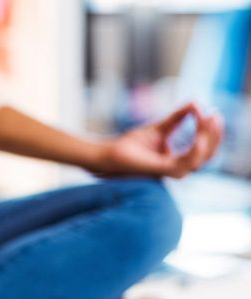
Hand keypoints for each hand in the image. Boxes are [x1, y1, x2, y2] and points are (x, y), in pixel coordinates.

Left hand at [99, 102, 223, 178]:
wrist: (109, 154)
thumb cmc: (131, 145)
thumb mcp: (160, 127)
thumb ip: (179, 117)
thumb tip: (196, 102)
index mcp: (178, 161)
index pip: (203, 149)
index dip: (211, 132)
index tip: (214, 112)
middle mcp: (178, 169)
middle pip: (206, 154)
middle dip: (214, 134)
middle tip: (215, 115)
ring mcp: (171, 172)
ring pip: (200, 158)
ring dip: (208, 139)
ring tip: (208, 119)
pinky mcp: (162, 171)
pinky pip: (186, 163)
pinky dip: (196, 149)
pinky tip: (199, 136)